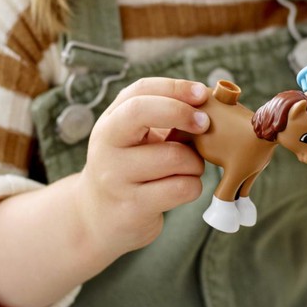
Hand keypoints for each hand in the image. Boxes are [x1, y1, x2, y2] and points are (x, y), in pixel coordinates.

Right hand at [77, 78, 209, 257]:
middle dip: (182, 113)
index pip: (139, 91)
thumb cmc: (130, 169)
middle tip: (205, 124)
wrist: (99, 219)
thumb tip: (207, 103)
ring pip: (174, 156)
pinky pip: (181, 188)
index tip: (201, 93)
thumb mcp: (135, 139)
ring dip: (195, 161)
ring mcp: (115, 178)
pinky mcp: (133, 208)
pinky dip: (193, 185)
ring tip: (189, 167)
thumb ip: (163, 119)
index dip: (174, 88)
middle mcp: (106, 147)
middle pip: (142, 112)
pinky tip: (183, 187)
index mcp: (110, 123)